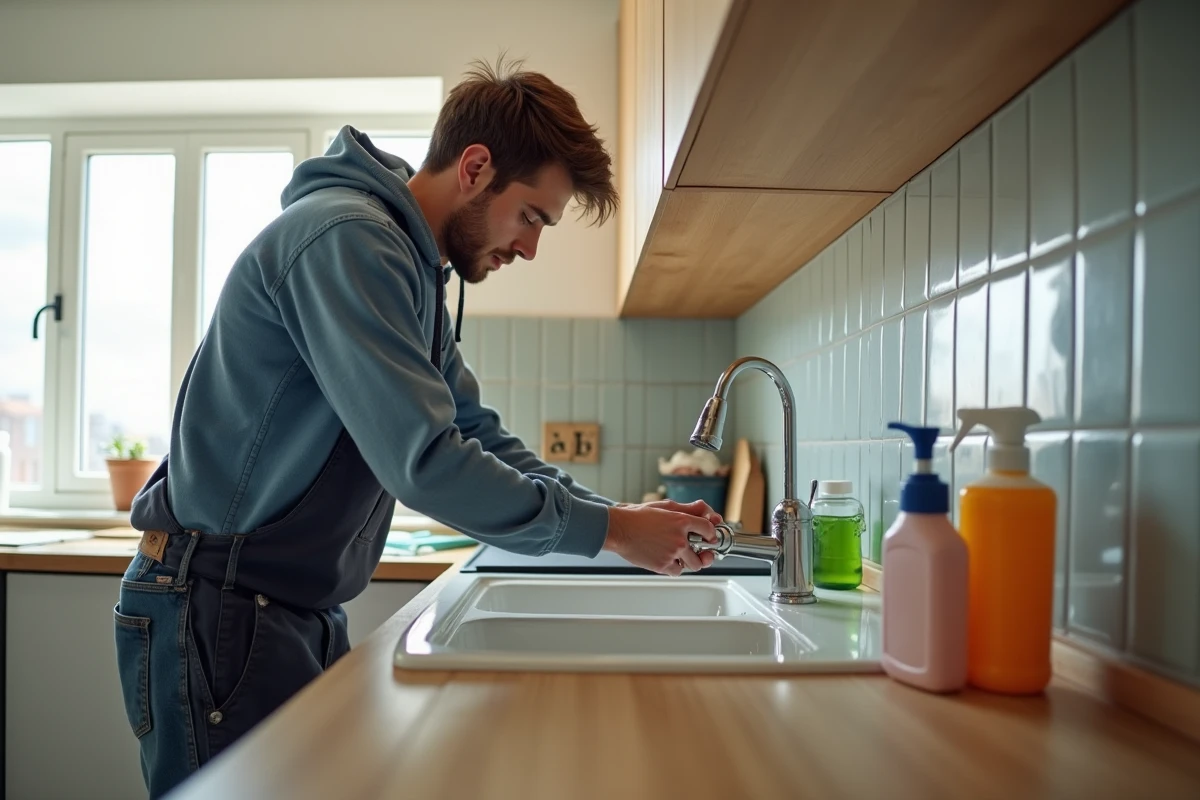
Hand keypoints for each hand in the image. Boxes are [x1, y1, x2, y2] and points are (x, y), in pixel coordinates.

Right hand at [603, 500, 721, 576]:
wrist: (620, 529)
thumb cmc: (637, 517)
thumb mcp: (665, 507)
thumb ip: (687, 509)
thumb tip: (703, 509)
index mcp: (682, 521)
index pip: (709, 529)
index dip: (712, 534)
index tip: (710, 538)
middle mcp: (680, 538)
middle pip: (704, 552)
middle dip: (704, 554)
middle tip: (702, 553)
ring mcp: (672, 553)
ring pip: (693, 565)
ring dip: (690, 562)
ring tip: (682, 556)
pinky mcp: (663, 565)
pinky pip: (677, 571)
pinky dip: (675, 567)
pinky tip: (668, 559)